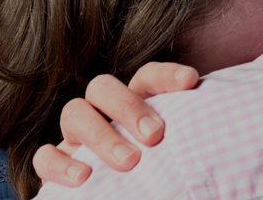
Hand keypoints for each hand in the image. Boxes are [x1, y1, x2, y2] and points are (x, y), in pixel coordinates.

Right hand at [32, 61, 198, 186]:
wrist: (126, 195)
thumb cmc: (155, 172)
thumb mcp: (170, 154)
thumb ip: (181, 145)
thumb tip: (217, 147)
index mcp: (132, 103)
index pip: (146, 77)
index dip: (165, 75)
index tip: (189, 82)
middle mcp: (100, 112)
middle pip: (102, 87)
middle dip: (127, 107)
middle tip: (155, 136)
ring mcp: (74, 136)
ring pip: (73, 114)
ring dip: (100, 134)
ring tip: (129, 162)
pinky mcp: (55, 163)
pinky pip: (45, 155)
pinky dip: (60, 164)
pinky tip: (84, 178)